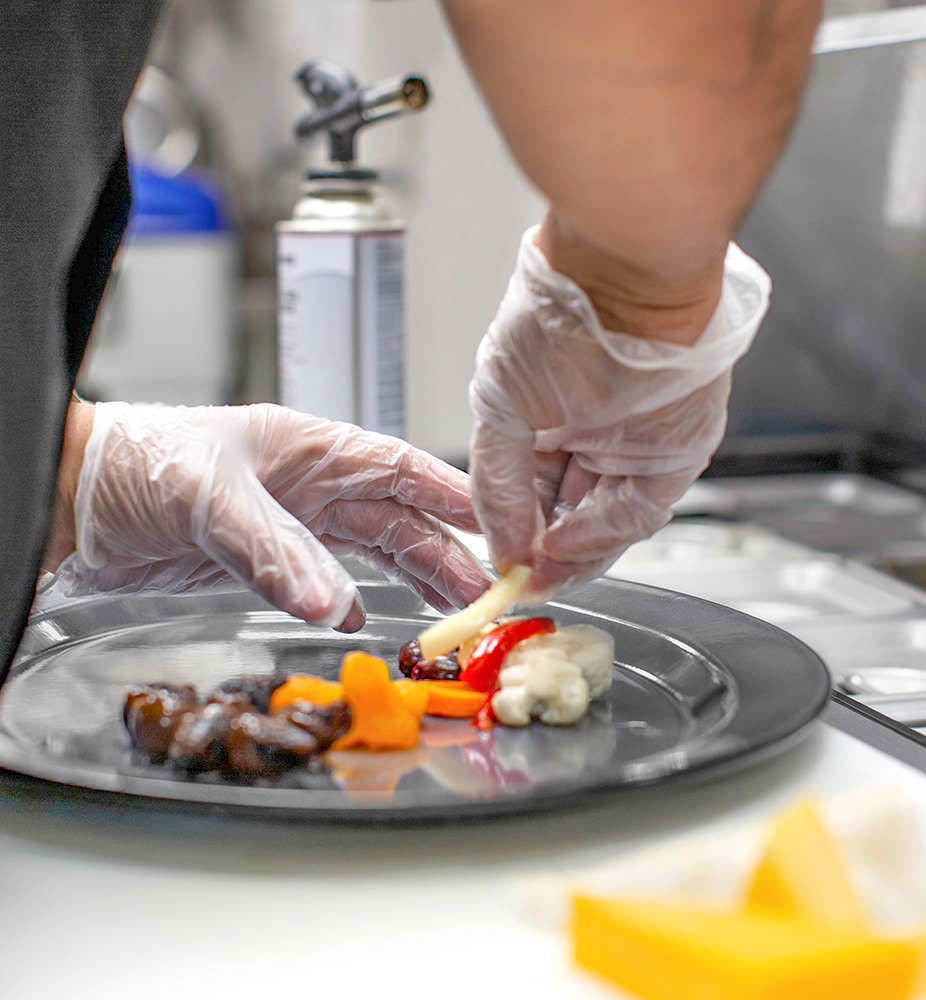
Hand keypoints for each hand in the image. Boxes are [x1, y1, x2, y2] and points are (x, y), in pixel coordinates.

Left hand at [46, 402, 490, 627]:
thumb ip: (273, 550)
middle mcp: (306, 483)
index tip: (491, 518)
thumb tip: (330, 604)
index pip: (395, 465)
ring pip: (367, 549)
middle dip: (440, 551)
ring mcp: (288, 521)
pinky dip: (347, 597)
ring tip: (448, 607)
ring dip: (407, 577)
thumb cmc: (135, 464)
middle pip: (394, 515)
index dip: (447, 491)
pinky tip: (362, 614)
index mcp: (306, 446)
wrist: (75, 502)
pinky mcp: (263, 557)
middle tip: (480, 589)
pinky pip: (322, 578)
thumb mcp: (210, 496)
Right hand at [468, 225, 770, 597]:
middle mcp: (599, 432)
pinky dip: (599, 534)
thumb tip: (497, 543)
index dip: (516, 529)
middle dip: (544, 553)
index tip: (498, 562)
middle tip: (518, 582)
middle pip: (573, 511)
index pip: (537, 489)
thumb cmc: (561, 315)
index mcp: (557, 414)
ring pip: (607, 520)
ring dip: (572, 555)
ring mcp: (637, 445)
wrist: (625, 279)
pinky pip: (636, 510)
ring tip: (536, 575)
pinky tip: (561, 545)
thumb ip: (498, 481)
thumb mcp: (500, 405)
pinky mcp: (673, 454)